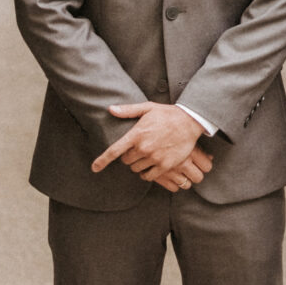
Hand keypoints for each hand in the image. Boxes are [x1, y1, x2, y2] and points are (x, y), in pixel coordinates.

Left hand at [94, 102, 212, 190]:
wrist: (190, 121)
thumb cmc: (167, 114)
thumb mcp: (147, 108)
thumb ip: (128, 110)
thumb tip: (110, 109)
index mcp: (137, 134)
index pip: (114, 150)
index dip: (102, 160)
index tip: (95, 168)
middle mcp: (144, 147)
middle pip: (126, 161)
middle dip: (128, 156)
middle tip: (138, 148)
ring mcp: (154, 158)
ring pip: (136, 169)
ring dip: (138, 164)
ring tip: (147, 155)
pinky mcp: (165, 165)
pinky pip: (148, 176)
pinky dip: (147, 173)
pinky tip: (151, 165)